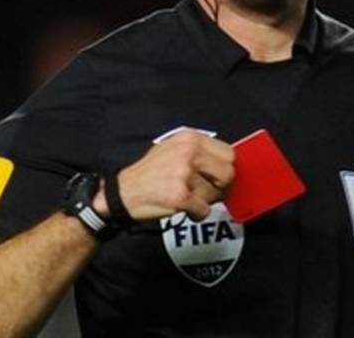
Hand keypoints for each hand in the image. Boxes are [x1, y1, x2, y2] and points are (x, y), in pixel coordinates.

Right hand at [110, 129, 234, 220]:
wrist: (124, 193)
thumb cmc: (151, 173)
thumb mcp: (174, 149)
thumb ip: (201, 153)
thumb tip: (229, 165)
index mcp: (190, 138)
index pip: (228, 153)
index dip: (225, 168)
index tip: (218, 177)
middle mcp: (188, 152)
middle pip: (228, 173)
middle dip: (220, 186)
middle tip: (205, 190)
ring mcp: (184, 174)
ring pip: (216, 194)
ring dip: (204, 201)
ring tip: (186, 196)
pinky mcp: (180, 196)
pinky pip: (204, 210)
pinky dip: (195, 213)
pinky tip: (181, 206)